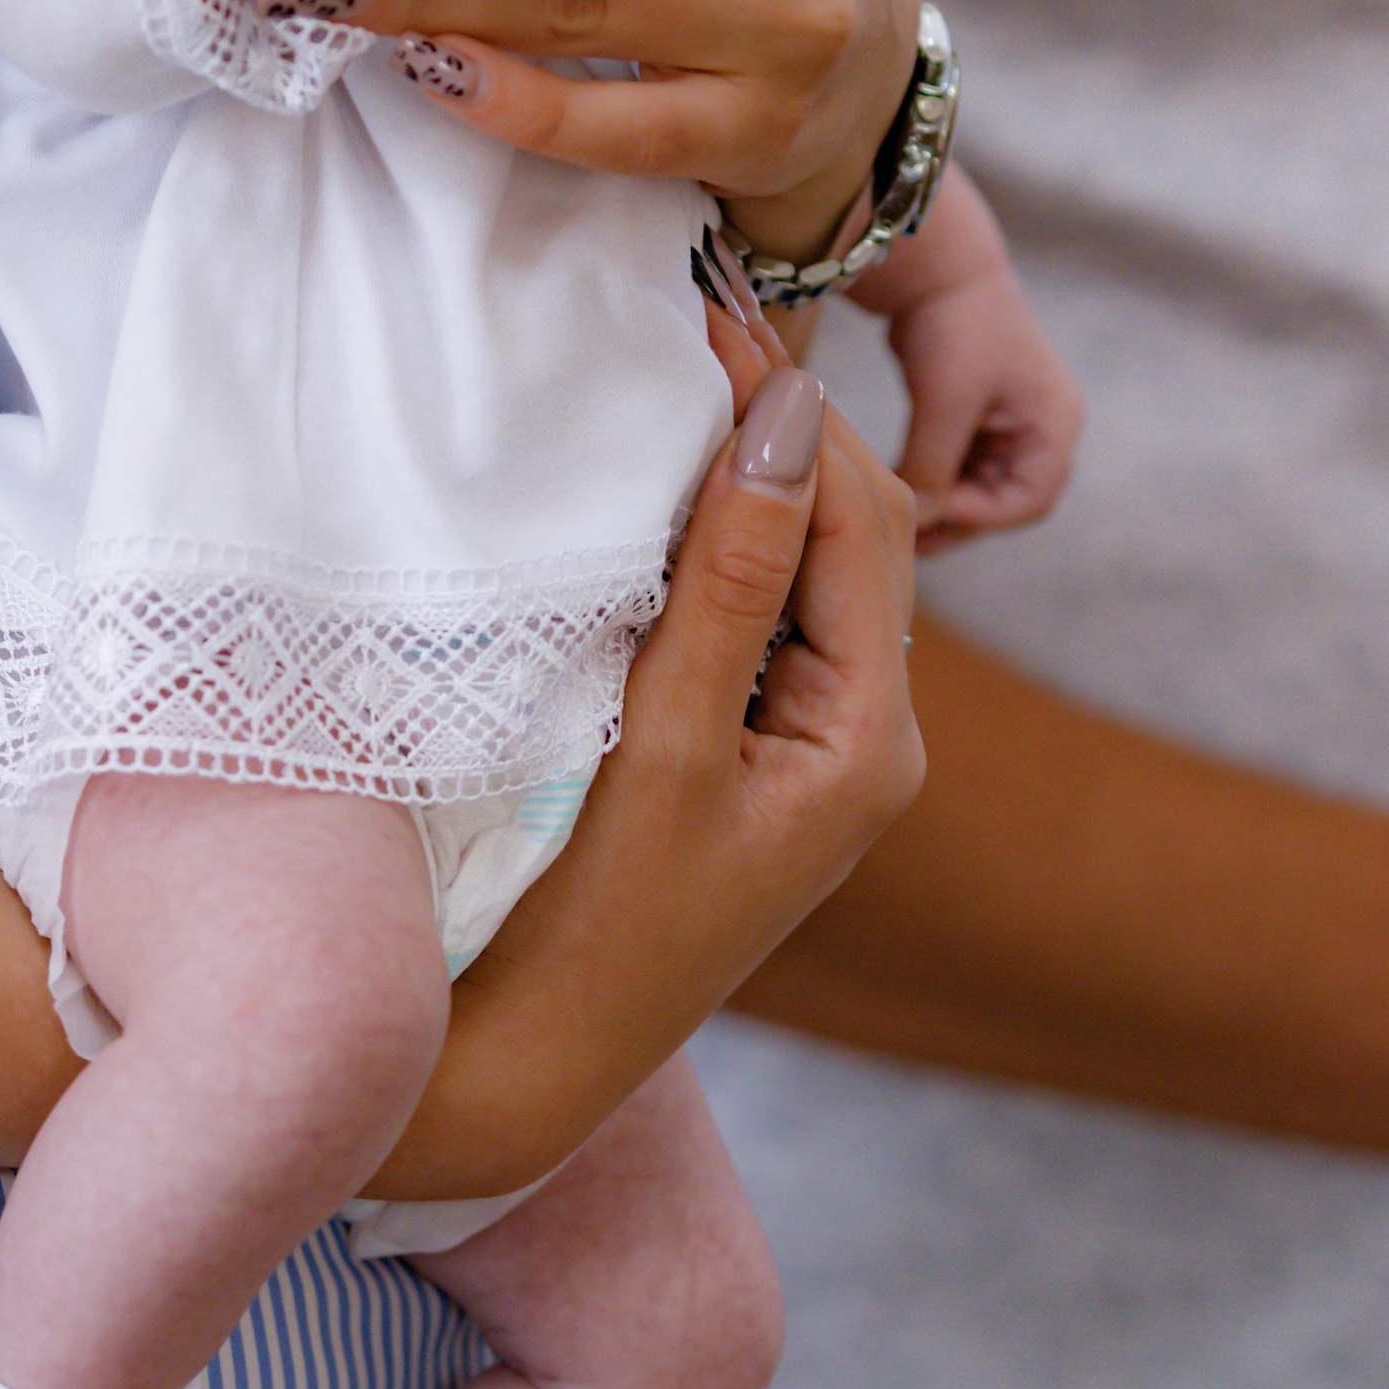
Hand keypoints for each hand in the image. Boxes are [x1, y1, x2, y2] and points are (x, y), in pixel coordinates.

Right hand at [370, 300, 923, 1201]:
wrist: (516, 1077)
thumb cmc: (586, 931)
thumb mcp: (661, 748)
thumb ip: (728, 581)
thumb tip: (782, 415)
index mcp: (872, 741)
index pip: (857, 516)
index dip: (787, 405)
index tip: (699, 310)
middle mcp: (863, 739)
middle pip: (843, 529)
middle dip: (773, 421)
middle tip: (675, 314)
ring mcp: (804, 750)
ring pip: (795, 563)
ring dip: (735, 474)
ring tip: (653, 376)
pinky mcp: (739, 757)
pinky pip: (749, 613)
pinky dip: (705, 540)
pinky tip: (639, 492)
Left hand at [845, 166, 1083, 548]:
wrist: (932, 262)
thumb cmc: (952, 324)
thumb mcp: (945, 402)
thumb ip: (934, 467)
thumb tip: (916, 524)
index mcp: (1054, 424)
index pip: (1030, 500)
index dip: (980, 517)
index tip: (929, 514)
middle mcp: (1040, 426)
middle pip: (1005, 500)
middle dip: (956, 518)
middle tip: (904, 541)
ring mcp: (1009, 420)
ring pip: (978, 486)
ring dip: (941, 502)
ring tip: (895, 520)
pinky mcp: (976, 413)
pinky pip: (958, 464)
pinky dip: (932, 478)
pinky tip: (896, 488)